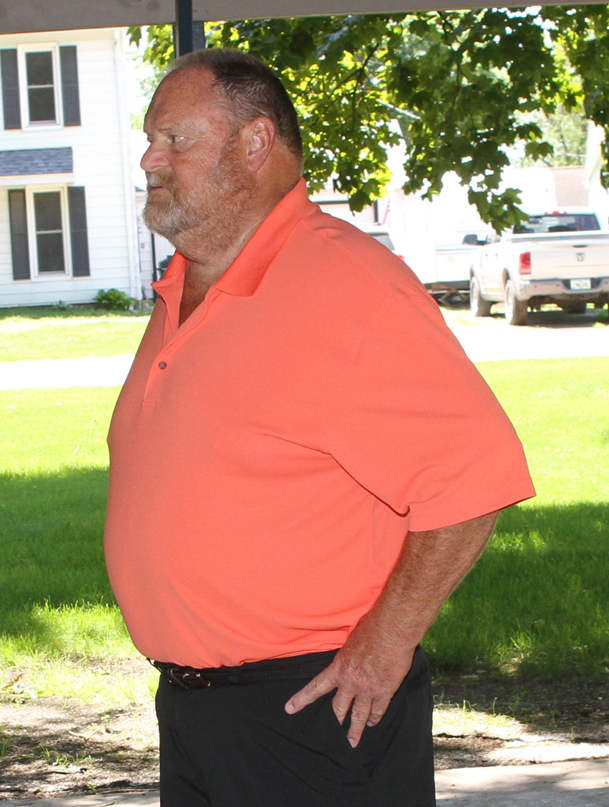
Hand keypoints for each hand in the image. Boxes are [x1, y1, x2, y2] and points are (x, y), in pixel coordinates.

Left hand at [285, 616, 415, 747]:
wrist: (392, 629)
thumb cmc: (371, 628)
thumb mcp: (350, 641)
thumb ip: (347, 657)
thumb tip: (348, 662)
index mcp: (339, 667)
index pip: (316, 687)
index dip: (302, 699)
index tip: (290, 709)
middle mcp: (350, 681)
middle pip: (338, 708)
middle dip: (335, 722)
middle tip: (332, 736)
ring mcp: (368, 688)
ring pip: (359, 715)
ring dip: (355, 730)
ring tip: (352, 742)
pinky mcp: (384, 690)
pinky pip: (378, 710)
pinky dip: (374, 718)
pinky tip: (372, 722)